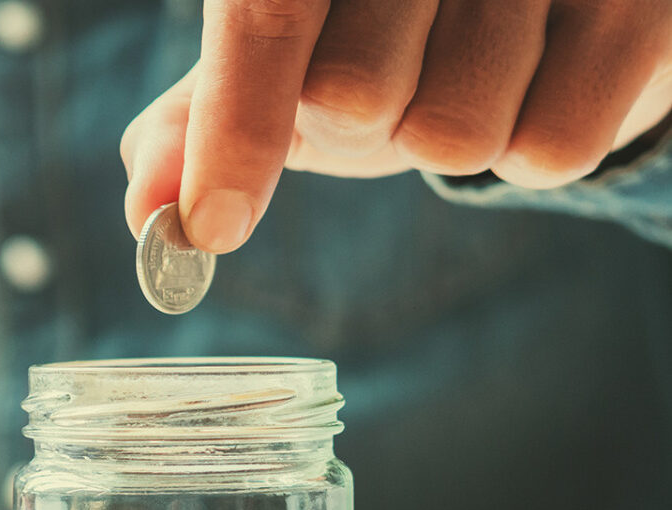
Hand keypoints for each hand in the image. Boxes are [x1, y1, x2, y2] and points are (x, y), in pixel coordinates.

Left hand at [122, 1, 671, 251]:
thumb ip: (204, 121)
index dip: (233, 129)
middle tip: (393, 73)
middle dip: (359, 123)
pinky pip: (552, 149)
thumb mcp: (286, 58)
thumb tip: (149, 207)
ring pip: (454, 132)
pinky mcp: (643, 0)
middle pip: (354, 93)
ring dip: (447, 136)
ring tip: (471, 69)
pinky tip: (542, 82)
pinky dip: (533, 150)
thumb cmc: (394, 25)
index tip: (211, 227)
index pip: (263, 15)